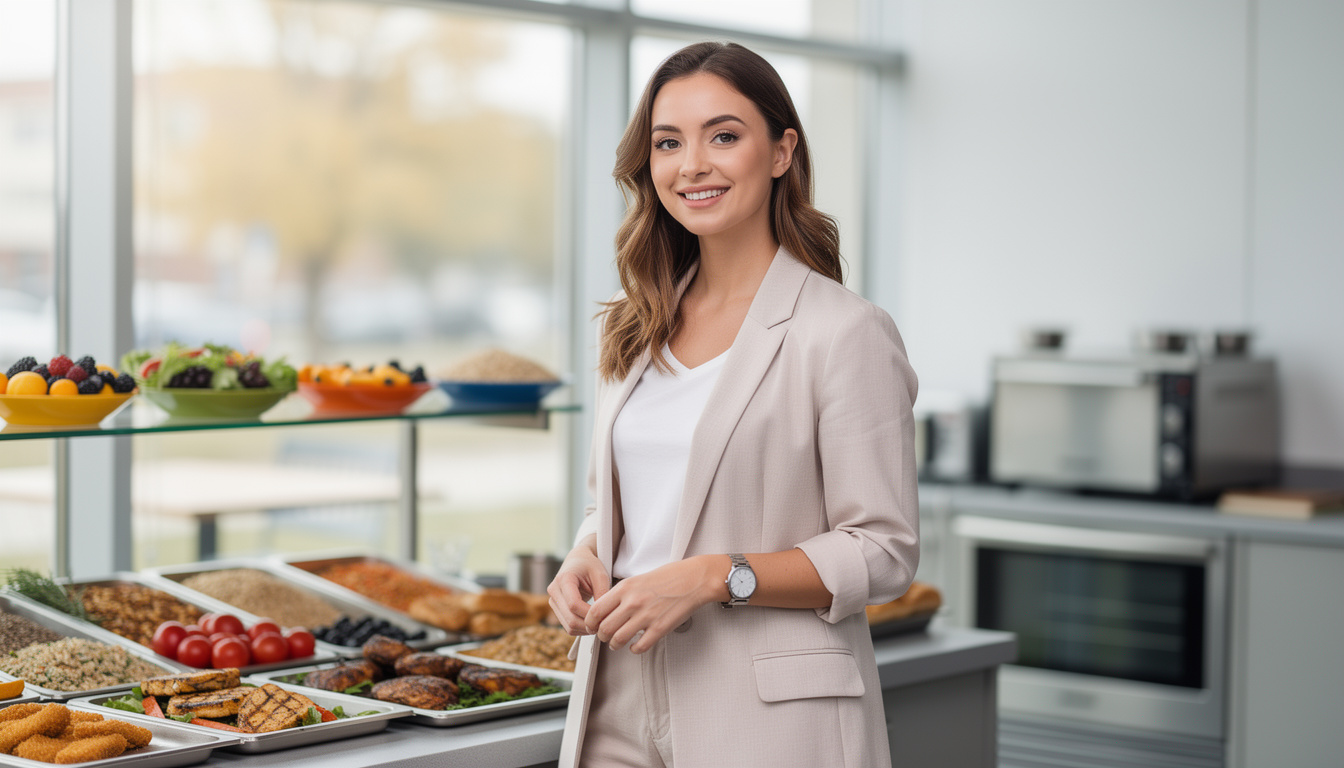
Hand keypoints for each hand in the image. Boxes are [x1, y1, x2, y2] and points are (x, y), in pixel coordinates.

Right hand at [547, 537, 609, 635]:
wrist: (578, 561)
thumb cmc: (591, 566)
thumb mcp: (601, 575)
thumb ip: (602, 594)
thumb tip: (603, 616)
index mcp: (564, 579)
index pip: (574, 604)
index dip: (589, 614)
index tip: (604, 616)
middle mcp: (554, 591)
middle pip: (570, 618)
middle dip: (589, 625)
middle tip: (605, 624)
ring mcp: (553, 601)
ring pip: (568, 625)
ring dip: (585, 629)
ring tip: (600, 624)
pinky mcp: (556, 609)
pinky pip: (567, 626)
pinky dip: (580, 629)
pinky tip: (592, 624)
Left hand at [584, 555, 719, 653]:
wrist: (693, 579)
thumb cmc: (667, 577)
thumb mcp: (637, 579)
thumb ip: (620, 594)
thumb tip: (605, 610)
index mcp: (624, 588)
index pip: (595, 611)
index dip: (590, 622)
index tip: (592, 626)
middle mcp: (632, 602)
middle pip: (604, 629)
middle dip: (601, 636)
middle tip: (605, 636)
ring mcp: (646, 616)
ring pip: (618, 640)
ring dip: (615, 645)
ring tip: (617, 643)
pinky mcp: (659, 628)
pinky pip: (639, 647)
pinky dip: (634, 649)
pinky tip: (636, 645)